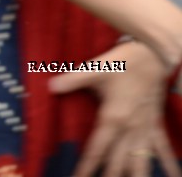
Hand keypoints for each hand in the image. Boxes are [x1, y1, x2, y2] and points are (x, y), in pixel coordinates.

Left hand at [49, 40, 180, 176]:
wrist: (153, 55)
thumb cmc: (122, 62)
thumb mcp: (95, 68)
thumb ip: (73, 79)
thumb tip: (50, 86)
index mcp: (113, 118)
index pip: (96, 150)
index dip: (86, 167)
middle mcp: (130, 129)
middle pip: (119, 163)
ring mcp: (145, 129)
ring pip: (141, 162)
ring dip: (135, 176)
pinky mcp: (155, 125)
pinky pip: (163, 149)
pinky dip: (169, 164)